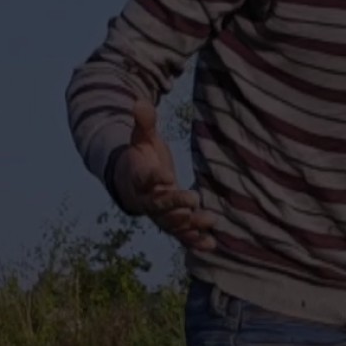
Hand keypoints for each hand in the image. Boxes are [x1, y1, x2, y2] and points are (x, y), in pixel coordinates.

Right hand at [111, 101, 215, 250]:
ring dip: (189, 225)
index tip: (164, 174)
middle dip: (174, 203)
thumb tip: (139, 101)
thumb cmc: (142, 156)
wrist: (133, 182)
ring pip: (171, 223)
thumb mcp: (142, 138)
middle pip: (157, 204)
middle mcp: (146, 199)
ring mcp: (159, 214)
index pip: (143, 178)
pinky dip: (195, 241)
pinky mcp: (171, 223)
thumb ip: (144, 123)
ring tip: (208, 221)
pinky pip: (181, 235)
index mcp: (138, 176)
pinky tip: (212, 244)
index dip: (152, 177)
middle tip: (192, 199)